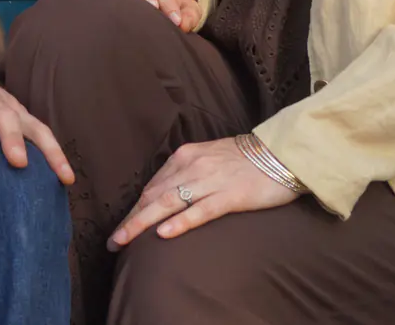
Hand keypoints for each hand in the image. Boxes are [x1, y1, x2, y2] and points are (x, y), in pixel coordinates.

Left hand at [0, 48, 73, 184]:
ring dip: (49, 148)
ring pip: (33, 124)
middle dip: (12, 138)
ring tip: (62, 174)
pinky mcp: (22, 115)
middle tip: (18, 163)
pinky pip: (42, 132)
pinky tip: (65, 176)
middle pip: (5, 116)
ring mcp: (11, 105)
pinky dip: (56, 152)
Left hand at [107, 137, 296, 248]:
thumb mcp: (209, 159)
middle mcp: (192, 166)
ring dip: (143, 223)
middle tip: (113, 242)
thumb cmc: (246, 159)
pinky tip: (164, 234)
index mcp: (185, 156)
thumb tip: (166, 195)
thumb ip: (188, 173)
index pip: (152, 186)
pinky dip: (180, 222)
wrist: (281, 152)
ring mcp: (210, 180)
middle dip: (131, 219)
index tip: (120, 226)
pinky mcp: (230, 195)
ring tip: (125, 241)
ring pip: (168, 203)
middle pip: (154, 196)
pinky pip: (200, 210)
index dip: (134, 208)